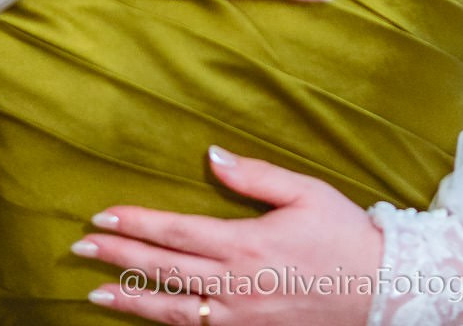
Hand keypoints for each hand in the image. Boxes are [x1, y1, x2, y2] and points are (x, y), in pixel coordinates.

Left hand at [80, 148, 380, 324]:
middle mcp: (235, 284)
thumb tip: (211, 155)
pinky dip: (166, 325)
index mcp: (246, 243)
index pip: (175, 231)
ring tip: (95, 292)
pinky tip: (146, 317)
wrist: (382, 290)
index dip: (135, 224)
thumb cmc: (344, 235)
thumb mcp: (305, 192)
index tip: (102, 217)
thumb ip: (254, 175)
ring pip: (172, 311)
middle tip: (80, 248)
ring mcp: (241, 316)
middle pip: (163, 270)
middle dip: (117, 258)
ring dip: (130, 300)